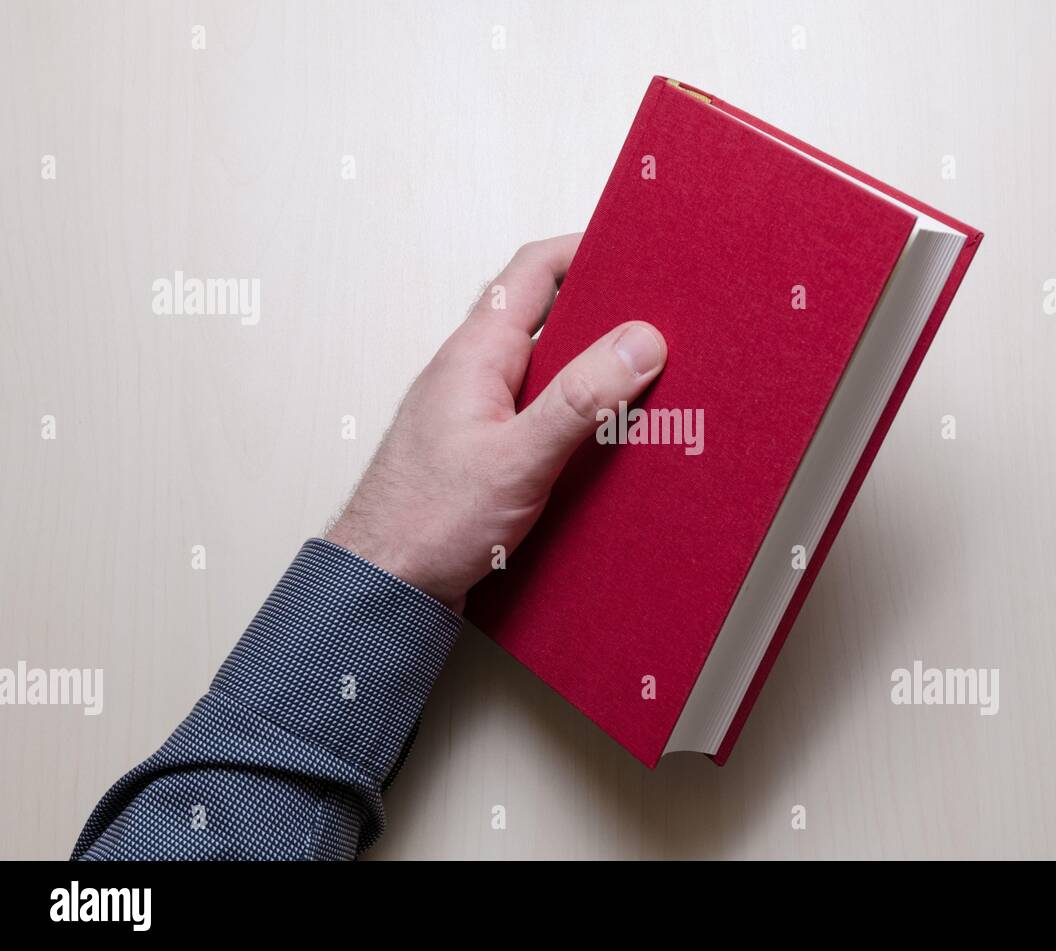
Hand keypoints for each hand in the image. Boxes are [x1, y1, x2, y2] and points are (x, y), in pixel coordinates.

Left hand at [325, 234, 666, 610]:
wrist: (382, 586)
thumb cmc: (425, 523)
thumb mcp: (517, 458)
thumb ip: (580, 399)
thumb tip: (639, 342)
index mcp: (476, 354)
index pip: (532, 272)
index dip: (585, 250)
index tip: (637, 252)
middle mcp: (475, 373)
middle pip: (547, 316)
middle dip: (604, 314)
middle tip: (659, 321)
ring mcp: (479, 411)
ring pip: (548, 370)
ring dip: (593, 372)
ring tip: (648, 382)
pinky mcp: (487, 450)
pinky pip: (542, 413)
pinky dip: (578, 415)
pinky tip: (607, 441)